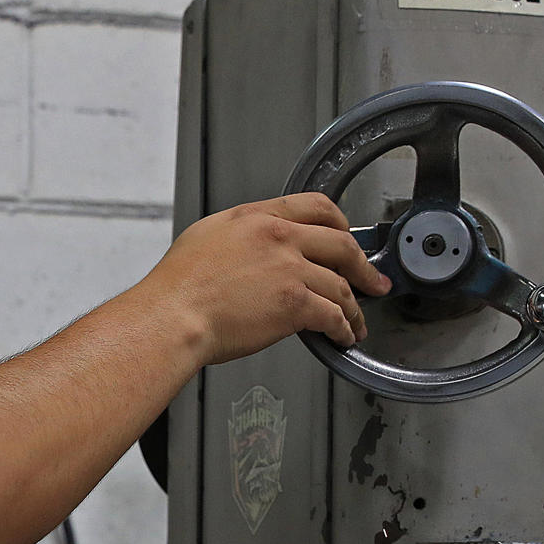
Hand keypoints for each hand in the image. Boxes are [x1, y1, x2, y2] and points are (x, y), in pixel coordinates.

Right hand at [137, 193, 389, 367]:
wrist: (171, 317)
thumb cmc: (175, 289)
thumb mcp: (205, 238)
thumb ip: (239, 236)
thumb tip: (252, 249)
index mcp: (256, 218)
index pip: (314, 206)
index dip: (340, 223)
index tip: (347, 237)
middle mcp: (278, 237)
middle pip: (341, 243)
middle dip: (363, 266)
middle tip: (372, 280)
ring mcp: (289, 269)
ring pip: (340, 284)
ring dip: (355, 306)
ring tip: (357, 322)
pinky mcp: (294, 304)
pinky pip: (332, 315)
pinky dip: (343, 328)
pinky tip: (343, 336)